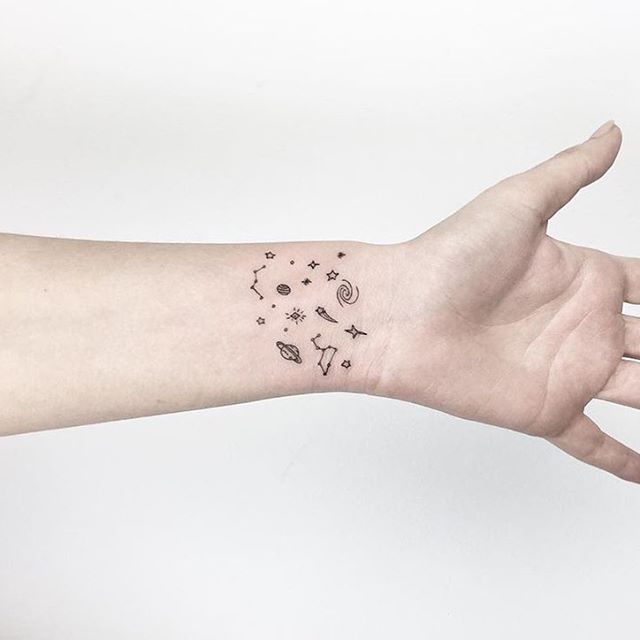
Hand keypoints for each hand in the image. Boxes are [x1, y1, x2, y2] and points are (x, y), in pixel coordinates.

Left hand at [372, 121, 639, 481]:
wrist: (401, 313)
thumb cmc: (449, 257)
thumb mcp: (519, 204)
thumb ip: (570, 173)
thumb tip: (611, 131)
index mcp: (589, 276)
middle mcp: (585, 325)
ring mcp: (570, 370)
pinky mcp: (546, 410)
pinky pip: (593, 442)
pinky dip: (622, 460)